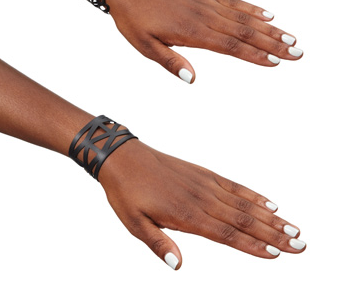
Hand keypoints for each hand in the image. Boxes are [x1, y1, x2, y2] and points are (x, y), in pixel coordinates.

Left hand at [99, 140, 305, 269]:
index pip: (227, 234)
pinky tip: (267, 201)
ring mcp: (204, 183)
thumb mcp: (134, 222)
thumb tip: (179, 266)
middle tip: (301, 245)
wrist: (123, 157)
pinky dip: (252, 194)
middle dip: (274, 234)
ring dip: (270, 216)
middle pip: (244, 220)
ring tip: (293, 227)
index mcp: (186, 215)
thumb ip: (158, 243)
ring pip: (243, 203)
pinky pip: (232, 184)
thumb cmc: (127, 192)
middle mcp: (201, 199)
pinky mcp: (202, 173)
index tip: (278, 255)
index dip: (253, 246)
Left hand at [108, 0, 302, 82]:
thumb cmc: (134, 20)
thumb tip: (192, 79)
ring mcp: (206, 3)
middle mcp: (204, 16)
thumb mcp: (146, 46)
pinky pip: (233, 1)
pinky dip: (251, 8)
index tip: (277, 62)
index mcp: (191, 32)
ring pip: (244, 17)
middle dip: (273, 43)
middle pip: (245, 32)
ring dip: (269, 28)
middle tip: (298, 52)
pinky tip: (267, 13)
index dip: (254, 55)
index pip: (230, 46)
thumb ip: (170, 61)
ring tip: (291, 36)